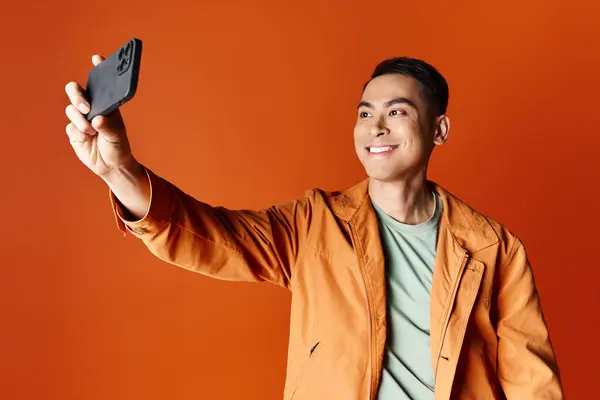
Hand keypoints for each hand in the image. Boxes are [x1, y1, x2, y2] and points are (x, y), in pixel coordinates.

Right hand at [64, 54, 135, 177]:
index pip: (100, 82)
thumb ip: (108, 127)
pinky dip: (77, 132)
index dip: (98, 68)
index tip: (97, 58)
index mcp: (106, 103)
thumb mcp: (117, 137)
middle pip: (75, 90)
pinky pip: (70, 126)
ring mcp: (81, 118)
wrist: (110, 166)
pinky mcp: (74, 131)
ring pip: (71, 110)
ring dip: (80, 120)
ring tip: (91, 131)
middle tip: (86, 108)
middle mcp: (92, 107)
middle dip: (77, 96)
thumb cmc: (118, 147)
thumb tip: (97, 119)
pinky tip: (86, 138)